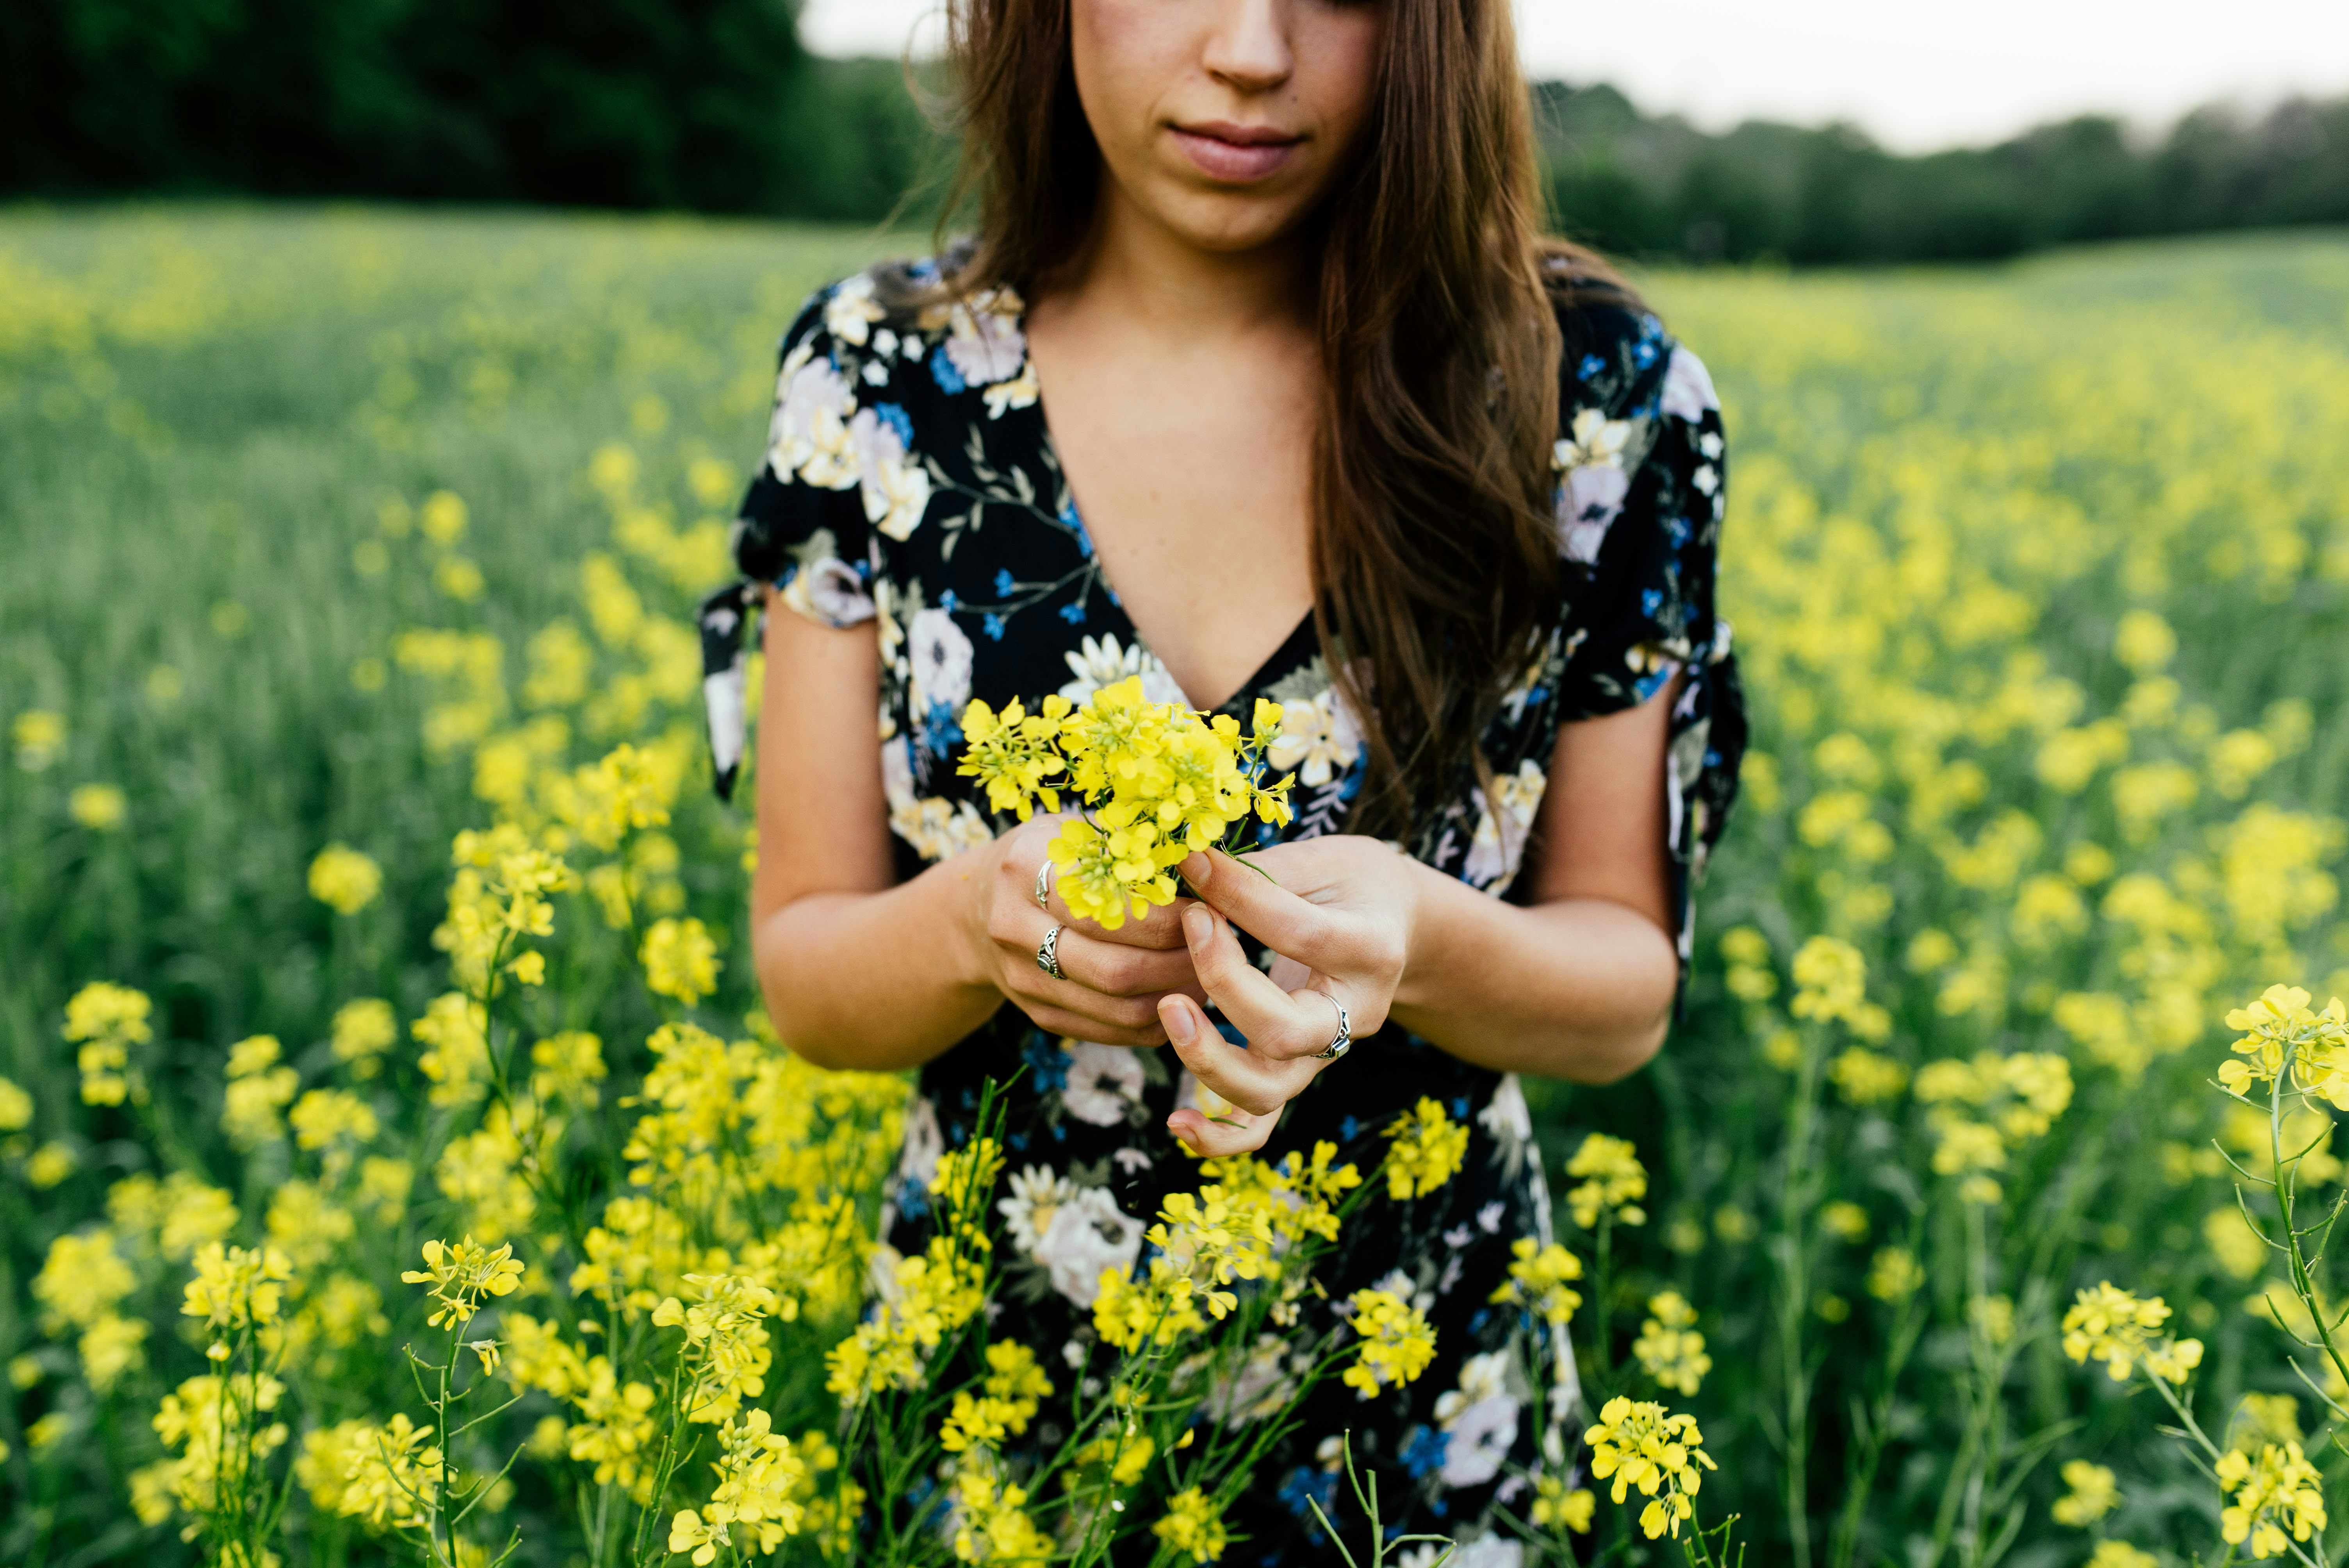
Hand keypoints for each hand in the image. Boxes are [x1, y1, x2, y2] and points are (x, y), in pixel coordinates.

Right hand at [967, 815, 1205, 1046]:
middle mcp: (1014, 928)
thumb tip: (1207, 865)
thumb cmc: (1047, 857)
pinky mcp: (1039, 1015)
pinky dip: (1157, 1020)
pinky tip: (1185, 996)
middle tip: (1222, 947)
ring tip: (1213, 973)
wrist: (978, 908)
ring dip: (1176, 995)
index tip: (1210, 908)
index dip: (1169, 915)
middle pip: (1116, 967)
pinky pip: (1111, 1031)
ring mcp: (1023, 980)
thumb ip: (1127, 846)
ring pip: (1117, 1007)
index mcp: (1025, 868)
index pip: (1110, 906)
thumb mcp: (1075, 831)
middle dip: (1181, 962)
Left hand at [1159, 837, 1419, 1155]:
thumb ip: (1263, 871)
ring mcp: (1324, 1053)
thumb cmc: (1354, 884)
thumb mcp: (1325, 860)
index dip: (1241, 900)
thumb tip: (1187, 866)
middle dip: (1224, 983)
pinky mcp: (1298, 1073)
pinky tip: (1176, 1123)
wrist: (1393, 928)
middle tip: (1191, 921)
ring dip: (1207, 1060)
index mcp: (1371, 949)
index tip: (1193, 867)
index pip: (1302, 935)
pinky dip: (1218, 1137)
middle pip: (1285, 1030)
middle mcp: (1353, 1014)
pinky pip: (1259, 1125)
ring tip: (1168, 1008)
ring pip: (1267, 1089)